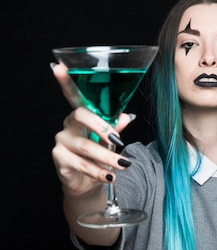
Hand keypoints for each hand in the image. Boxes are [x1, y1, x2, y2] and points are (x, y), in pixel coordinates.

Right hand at [50, 62, 134, 195]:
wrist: (89, 182)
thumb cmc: (99, 156)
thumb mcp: (111, 140)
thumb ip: (115, 127)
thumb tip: (124, 116)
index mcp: (81, 116)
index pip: (72, 95)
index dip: (65, 81)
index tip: (59, 67)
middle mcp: (68, 125)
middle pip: (81, 116)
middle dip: (102, 128)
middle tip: (119, 141)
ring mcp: (61, 141)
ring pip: (86, 146)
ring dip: (107, 157)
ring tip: (123, 165)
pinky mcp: (59, 159)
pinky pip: (82, 164)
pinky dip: (99, 171)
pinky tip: (109, 176)